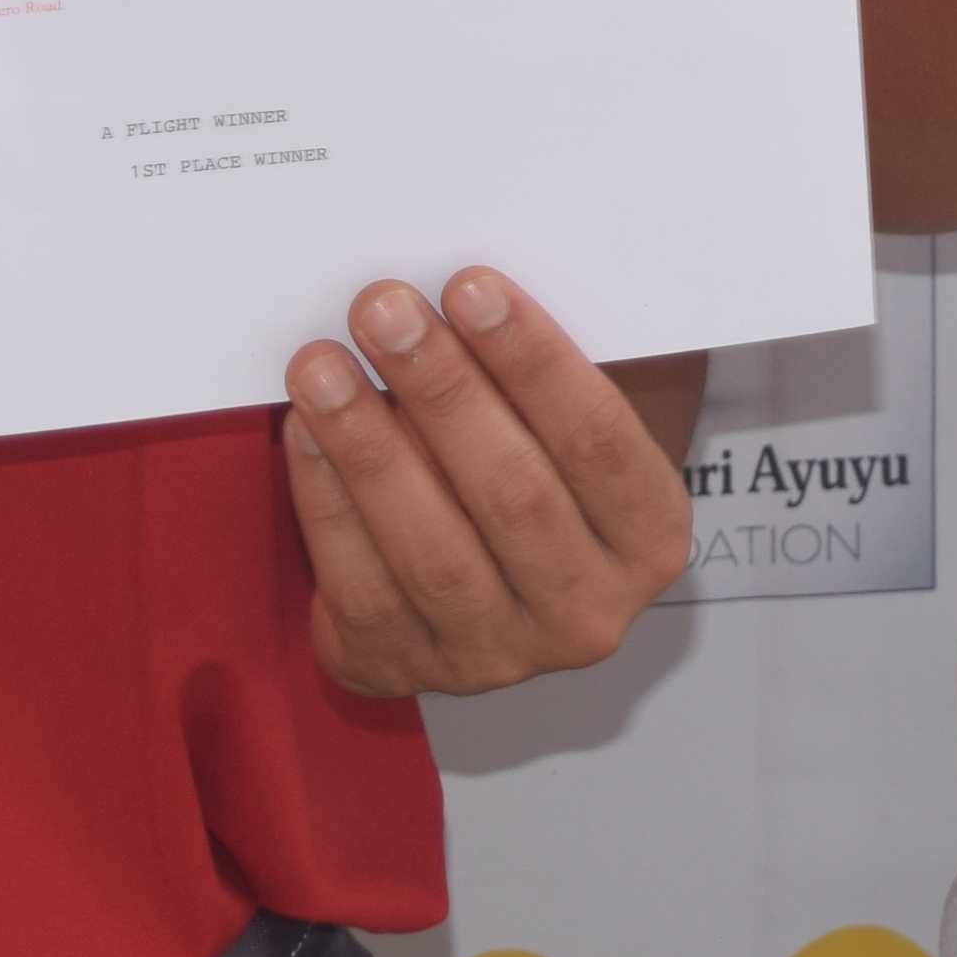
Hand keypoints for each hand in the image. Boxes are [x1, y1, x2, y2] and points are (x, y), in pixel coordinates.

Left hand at [282, 272, 695, 694]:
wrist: (486, 578)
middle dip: (443, 391)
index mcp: (650, 539)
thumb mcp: (579, 415)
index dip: (535, 363)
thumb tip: (481, 287)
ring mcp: (494, 656)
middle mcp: (585, 612)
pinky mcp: (404, 670)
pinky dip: (327, 503)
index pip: (599, 443)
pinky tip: (306, 430)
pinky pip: (360, 586)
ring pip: (432, 551)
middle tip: (384, 310)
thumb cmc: (537, 460)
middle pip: (514, 496)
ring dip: (369, 448)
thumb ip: (559, 367)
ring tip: (322, 364)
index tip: (471, 286)